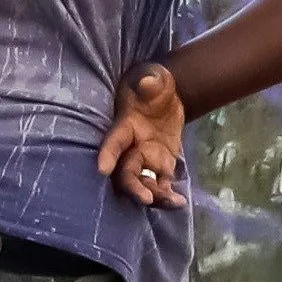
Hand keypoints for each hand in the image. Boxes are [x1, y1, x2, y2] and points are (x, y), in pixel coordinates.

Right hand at [95, 62, 187, 208]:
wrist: (166, 98)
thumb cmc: (155, 84)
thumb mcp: (154, 78)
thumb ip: (151, 81)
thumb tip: (149, 81)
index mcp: (125, 126)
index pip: (114, 140)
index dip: (108, 154)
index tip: (102, 169)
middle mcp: (130, 147)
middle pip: (126, 170)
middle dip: (132, 185)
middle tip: (144, 198)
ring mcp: (145, 159)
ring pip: (142, 182)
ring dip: (153, 195)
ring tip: (172, 203)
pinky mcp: (160, 166)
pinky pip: (160, 184)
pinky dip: (168, 196)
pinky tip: (179, 202)